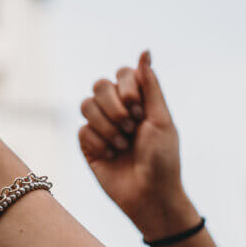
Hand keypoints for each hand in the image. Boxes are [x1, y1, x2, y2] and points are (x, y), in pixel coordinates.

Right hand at [78, 53, 184, 231]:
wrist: (151, 195)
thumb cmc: (163, 159)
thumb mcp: (162, 119)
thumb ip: (150, 85)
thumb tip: (145, 51)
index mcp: (138, 101)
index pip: (122, 74)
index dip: (126, 87)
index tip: (138, 108)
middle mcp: (118, 110)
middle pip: (99, 85)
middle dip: (114, 107)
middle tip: (130, 127)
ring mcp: (102, 127)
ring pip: (86, 105)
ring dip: (107, 126)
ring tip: (123, 145)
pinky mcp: (88, 145)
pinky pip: (82, 130)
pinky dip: (99, 143)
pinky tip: (111, 156)